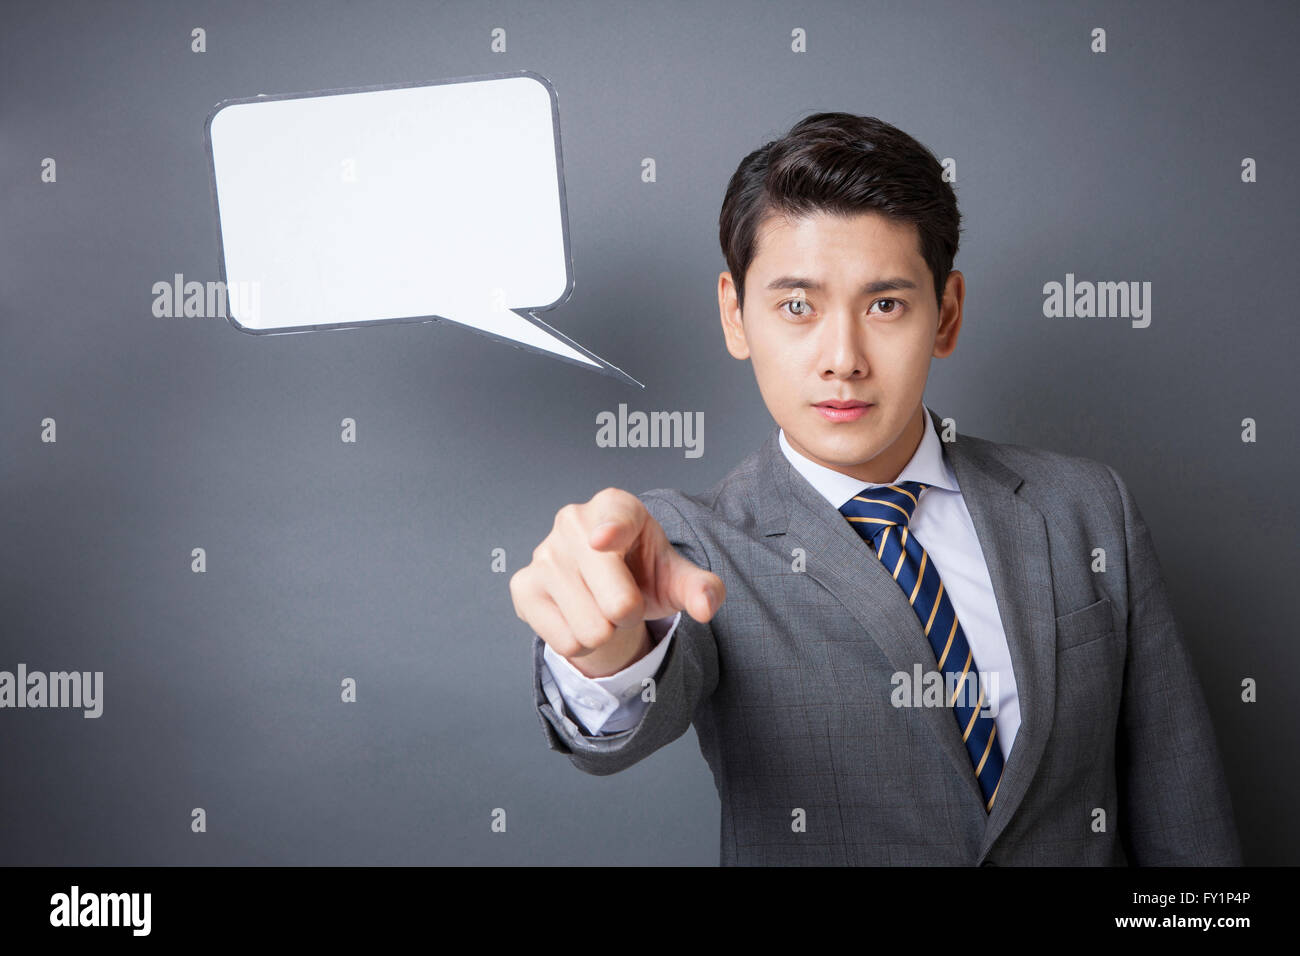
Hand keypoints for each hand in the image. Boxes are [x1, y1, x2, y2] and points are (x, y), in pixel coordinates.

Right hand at [510, 487, 724, 676]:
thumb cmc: (641, 569)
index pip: (615, 521)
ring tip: (601, 607)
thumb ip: (700, 587)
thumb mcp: (675, 576)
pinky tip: (579, 616)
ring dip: (605, 632)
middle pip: (616, 603)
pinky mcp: (523, 586)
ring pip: (590, 630)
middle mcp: (572, 521)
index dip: (611, 532)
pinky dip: (580, 642)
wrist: (603, 582)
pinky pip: (564, 642)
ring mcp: (543, 553)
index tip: (603, 540)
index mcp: (615, 506)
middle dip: (631, 614)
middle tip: (625, 599)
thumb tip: (706, 605)